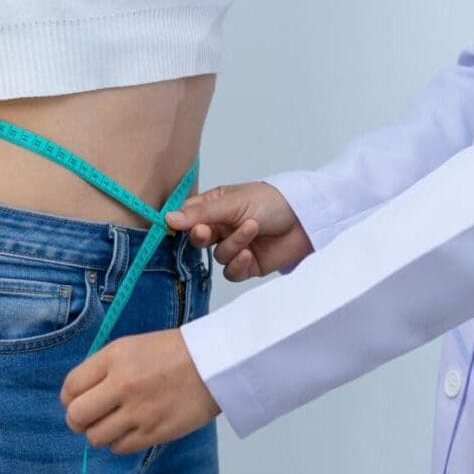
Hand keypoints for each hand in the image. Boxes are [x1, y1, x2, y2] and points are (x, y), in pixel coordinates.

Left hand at [61, 329, 220, 453]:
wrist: (215, 365)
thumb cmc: (175, 353)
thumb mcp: (132, 347)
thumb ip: (103, 368)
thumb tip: (80, 394)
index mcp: (114, 358)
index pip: (71, 387)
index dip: (69, 398)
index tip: (77, 400)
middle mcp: (122, 385)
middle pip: (76, 416)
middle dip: (77, 420)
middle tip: (89, 418)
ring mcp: (138, 411)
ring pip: (95, 437)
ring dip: (100, 433)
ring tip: (114, 424)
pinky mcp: (154, 432)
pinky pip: (120, 448)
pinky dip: (120, 442)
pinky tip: (131, 430)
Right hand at [166, 182, 312, 281]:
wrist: (305, 219)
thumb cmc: (272, 201)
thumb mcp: (232, 203)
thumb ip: (200, 214)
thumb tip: (168, 219)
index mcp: (216, 206)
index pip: (188, 216)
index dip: (181, 223)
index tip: (174, 226)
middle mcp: (223, 227)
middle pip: (198, 239)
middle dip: (202, 237)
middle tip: (207, 232)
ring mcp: (235, 246)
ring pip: (218, 256)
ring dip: (233, 245)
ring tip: (252, 229)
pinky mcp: (248, 265)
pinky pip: (231, 272)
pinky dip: (238, 264)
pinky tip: (249, 254)